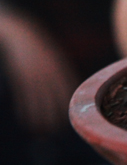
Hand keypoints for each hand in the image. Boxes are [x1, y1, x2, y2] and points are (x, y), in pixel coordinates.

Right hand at [0, 10, 78, 132]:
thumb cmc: (40, 48)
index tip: (68, 119)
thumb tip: (69, 92)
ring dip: (37, 116)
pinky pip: (23, 96)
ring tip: (39, 130)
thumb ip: (61, 73)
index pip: (67, 90)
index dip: (67, 105)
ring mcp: (33, 74)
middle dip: (53, 115)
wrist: (21, 34)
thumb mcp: (54, 58)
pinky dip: (24, 108)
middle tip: (53, 130)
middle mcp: (48, 72)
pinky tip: (25, 119)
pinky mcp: (20, 76)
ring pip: (37, 100)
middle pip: (52, 98)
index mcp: (59, 67)